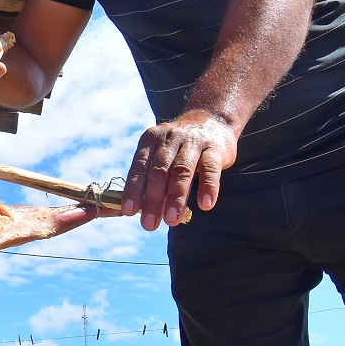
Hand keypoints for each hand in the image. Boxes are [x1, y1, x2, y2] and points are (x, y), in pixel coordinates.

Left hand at [124, 111, 237, 230]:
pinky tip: (204, 205)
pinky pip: (210, 169)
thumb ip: (153, 178)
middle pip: (159, 171)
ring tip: (172, 221)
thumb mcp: (163, 154)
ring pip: (182, 171)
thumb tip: (142, 211)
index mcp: (151, 140)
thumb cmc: (181, 148)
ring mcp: (193, 141)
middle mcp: (170, 138)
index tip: (129, 211)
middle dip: (153, 199)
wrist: (213, 121)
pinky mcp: (215, 148)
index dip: (134, 189)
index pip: (139, 166)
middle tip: (149, 224)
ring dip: (176, 197)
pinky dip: (208, 187)